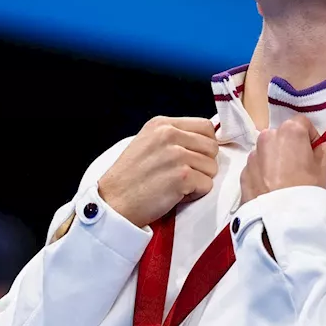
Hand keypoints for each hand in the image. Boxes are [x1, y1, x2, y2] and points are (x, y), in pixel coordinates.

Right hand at [97, 116, 218, 227]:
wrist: (113, 202)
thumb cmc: (129, 178)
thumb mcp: (147, 143)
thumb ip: (174, 138)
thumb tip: (204, 142)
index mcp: (162, 124)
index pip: (205, 126)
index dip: (204, 145)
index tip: (193, 158)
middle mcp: (169, 134)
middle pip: (212, 147)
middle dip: (203, 164)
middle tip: (183, 175)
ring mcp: (176, 155)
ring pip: (212, 167)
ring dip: (199, 180)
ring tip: (177, 185)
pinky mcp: (182, 176)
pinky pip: (207, 185)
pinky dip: (195, 194)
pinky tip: (176, 195)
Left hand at [240, 116, 325, 205]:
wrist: (280, 215)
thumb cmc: (306, 186)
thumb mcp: (323, 169)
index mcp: (289, 131)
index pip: (302, 124)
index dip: (311, 137)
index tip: (315, 152)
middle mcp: (267, 137)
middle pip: (282, 136)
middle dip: (291, 148)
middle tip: (301, 167)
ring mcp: (253, 155)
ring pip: (268, 152)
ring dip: (276, 160)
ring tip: (286, 181)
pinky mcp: (244, 172)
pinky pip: (257, 168)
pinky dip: (264, 174)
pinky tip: (273, 189)